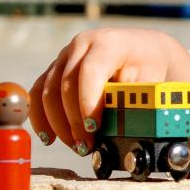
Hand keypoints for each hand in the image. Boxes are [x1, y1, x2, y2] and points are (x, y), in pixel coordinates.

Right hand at [29, 28, 189, 158]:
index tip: (94, 128)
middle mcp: (82, 44)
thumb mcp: (150, 82)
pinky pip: (38, 92)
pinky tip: (49, 138)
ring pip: (48, 90)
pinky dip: (40, 117)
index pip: (90, 72)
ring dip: (58, 124)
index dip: (88, 102)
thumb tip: (120, 132)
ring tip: (77, 146)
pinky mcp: (55, 67)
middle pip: (65, 84)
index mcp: (109, 43)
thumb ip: (134, 103)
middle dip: (73, 120)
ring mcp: (65, 55)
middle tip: (86, 146)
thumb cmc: (148, 69)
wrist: (143, 51)